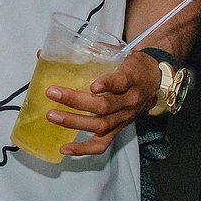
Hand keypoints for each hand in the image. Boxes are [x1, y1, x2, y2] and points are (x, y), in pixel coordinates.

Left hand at [43, 50, 159, 155]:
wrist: (154, 81)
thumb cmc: (131, 66)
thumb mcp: (118, 53)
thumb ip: (90, 51)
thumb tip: (47, 53)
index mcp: (131, 78)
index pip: (121, 81)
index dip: (107, 84)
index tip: (93, 85)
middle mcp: (129, 101)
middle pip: (104, 105)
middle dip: (76, 101)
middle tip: (52, 93)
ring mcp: (124, 118)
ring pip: (101, 125)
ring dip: (74, 122)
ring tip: (52, 115)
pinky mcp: (118, 130)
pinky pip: (102, 144)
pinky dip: (83, 149)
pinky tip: (65, 149)